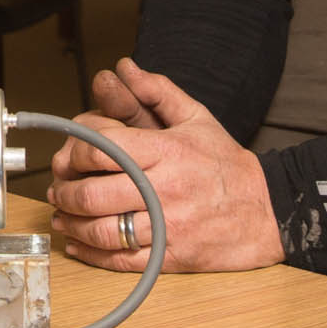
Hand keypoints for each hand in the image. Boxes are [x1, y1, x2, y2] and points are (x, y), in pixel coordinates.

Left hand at [46, 58, 282, 272]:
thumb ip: (158, 92)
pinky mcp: (171, 257)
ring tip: (63, 215)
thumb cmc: (227, 164)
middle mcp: (162, 189)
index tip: (68, 155)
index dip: (73, 150)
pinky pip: (121, 260)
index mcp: (165, 152)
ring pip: (101, 230)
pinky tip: (78, 243)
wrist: (269, 212)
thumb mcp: (197, 118)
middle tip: (57, 188)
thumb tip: (124, 67)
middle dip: (63, 190)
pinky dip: (91, 254)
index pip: (99, 148)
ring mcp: (167, 226)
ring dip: (71, 223)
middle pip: (92, 192)